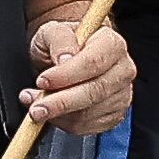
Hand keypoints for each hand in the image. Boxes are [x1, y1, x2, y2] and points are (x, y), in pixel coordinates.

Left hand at [22, 6, 132, 134]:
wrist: (65, 57)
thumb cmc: (62, 43)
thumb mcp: (53, 31)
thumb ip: (59, 40)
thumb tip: (64, 59)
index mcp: (112, 43)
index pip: (93, 62)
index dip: (66, 75)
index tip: (43, 80)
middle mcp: (122, 69)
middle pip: (94, 92)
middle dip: (60, 103)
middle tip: (36, 108)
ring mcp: (120, 94)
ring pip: (88, 114)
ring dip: (57, 115)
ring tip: (36, 105)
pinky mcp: (113, 115)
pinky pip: (86, 127)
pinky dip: (62, 123)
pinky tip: (51, 112)